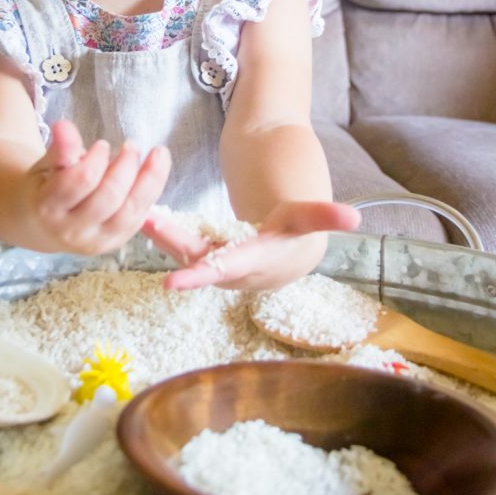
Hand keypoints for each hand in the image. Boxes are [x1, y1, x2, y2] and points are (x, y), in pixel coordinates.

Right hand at [26, 120, 170, 253]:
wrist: (42, 225)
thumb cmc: (45, 188)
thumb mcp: (46, 165)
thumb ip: (60, 148)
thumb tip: (64, 125)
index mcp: (48, 207)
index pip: (80, 181)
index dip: (97, 159)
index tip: (103, 144)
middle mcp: (70, 230)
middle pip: (108, 197)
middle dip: (126, 167)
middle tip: (131, 145)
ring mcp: (94, 242)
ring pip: (129, 212)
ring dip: (148, 180)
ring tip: (156, 154)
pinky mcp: (113, 244)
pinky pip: (139, 219)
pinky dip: (151, 194)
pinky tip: (156, 173)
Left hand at [143, 201, 360, 290]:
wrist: (284, 258)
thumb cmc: (294, 234)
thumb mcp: (306, 222)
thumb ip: (325, 216)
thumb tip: (356, 217)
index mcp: (255, 261)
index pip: (227, 267)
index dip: (200, 275)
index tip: (171, 284)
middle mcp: (230, 269)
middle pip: (197, 257)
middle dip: (172, 242)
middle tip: (145, 223)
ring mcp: (214, 265)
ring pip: (184, 250)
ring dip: (162, 234)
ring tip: (139, 211)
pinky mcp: (203, 256)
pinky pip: (181, 243)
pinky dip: (163, 230)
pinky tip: (142, 214)